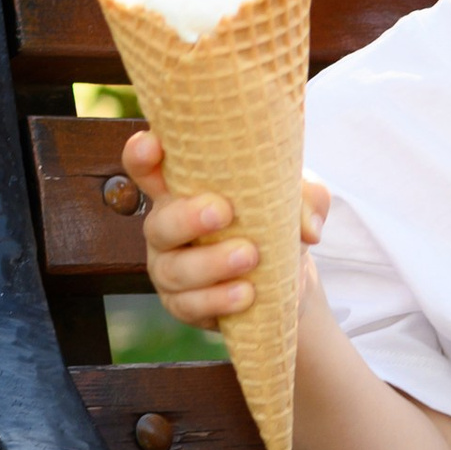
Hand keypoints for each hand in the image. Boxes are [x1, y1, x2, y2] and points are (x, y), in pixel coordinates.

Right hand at [126, 126, 328, 330]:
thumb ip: (307, 197)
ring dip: (211, 264)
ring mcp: (171, 268)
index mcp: (183, 189)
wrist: (285, 276)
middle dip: (187, 218)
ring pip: (175, 269)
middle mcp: (167, 227)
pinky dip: (218, 300)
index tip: (152, 144)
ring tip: (250, 257)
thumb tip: (308, 227)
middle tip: (224, 212)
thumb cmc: (276, 218)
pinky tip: (245, 293)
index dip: (142, 156)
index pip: (149, 169)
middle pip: (160, 223)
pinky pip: (191, 305)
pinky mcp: (183, 303)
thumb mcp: (298, 197)